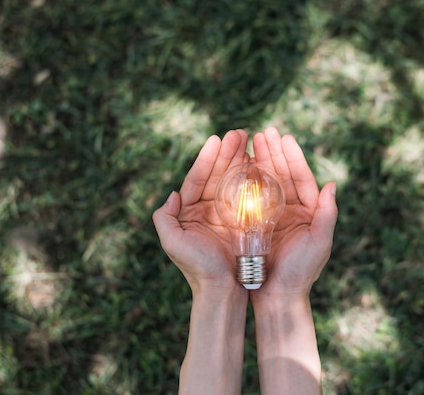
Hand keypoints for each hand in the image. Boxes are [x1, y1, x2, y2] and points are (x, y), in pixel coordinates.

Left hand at [152, 129, 249, 292]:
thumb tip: (173, 194)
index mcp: (188, 212)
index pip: (196, 178)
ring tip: (250, 141)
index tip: (216, 139)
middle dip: (227, 153)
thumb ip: (164, 218)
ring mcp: (225, 214)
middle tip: (239, 132)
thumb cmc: (197, 268)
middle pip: (216, 174)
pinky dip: (252, 179)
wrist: (222, 291)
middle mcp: (206, 210)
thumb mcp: (173, 243)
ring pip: (232, 181)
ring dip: (240, 160)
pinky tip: (258, 162)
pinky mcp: (243, 221)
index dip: (206, 158)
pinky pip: (247, 195)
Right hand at [251, 127, 337, 297]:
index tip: (283, 137)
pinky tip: (239, 166)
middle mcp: (292, 210)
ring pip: (266, 182)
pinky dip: (246, 181)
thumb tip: (332, 184)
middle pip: (283, 175)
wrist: (278, 297)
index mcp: (309, 212)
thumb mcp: (319, 243)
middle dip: (273, 153)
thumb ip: (328, 214)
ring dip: (259, 161)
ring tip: (250, 141)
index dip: (292, 157)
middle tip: (263, 132)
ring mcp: (273, 216)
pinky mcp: (256, 224)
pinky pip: (251, 198)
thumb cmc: (301, 272)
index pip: (301, 178)